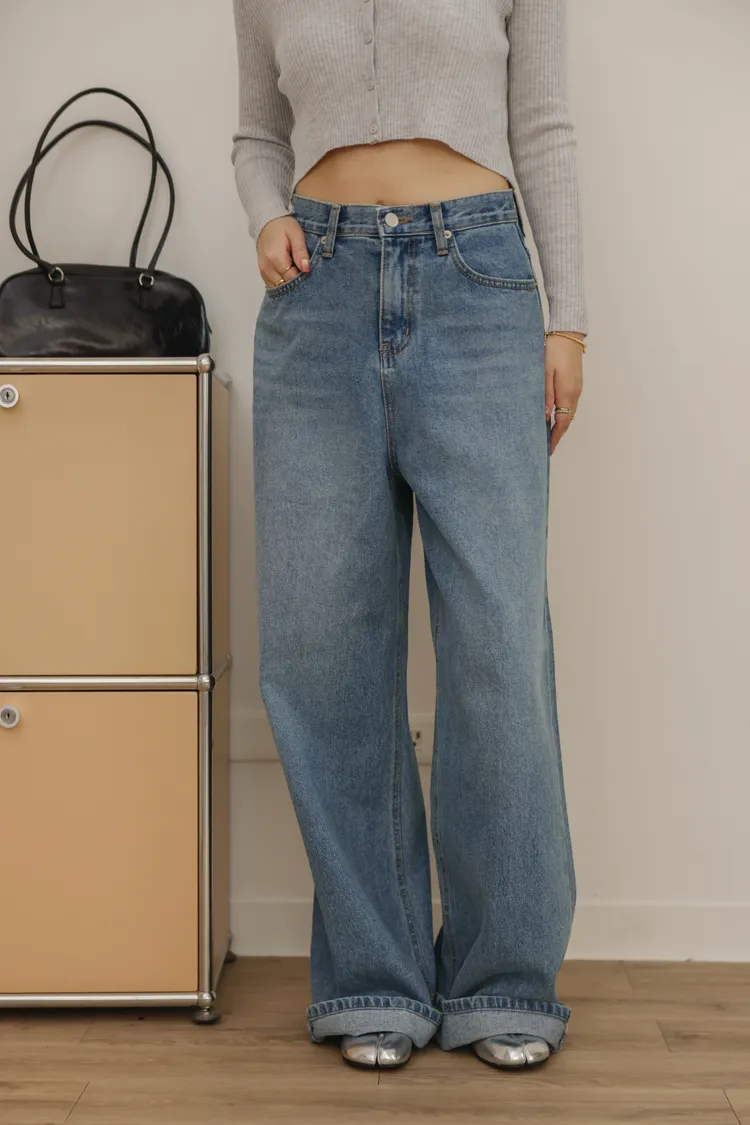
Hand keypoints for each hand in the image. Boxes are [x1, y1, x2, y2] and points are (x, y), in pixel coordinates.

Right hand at [257, 215, 310, 287]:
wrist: (267, 221)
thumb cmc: (283, 226)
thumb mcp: (296, 234)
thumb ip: (301, 252)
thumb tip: (306, 269)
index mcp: (276, 258)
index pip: (291, 278)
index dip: (301, 278)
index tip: (307, 271)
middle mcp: (267, 267)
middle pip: (284, 285)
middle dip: (295, 282)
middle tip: (302, 271)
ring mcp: (263, 270)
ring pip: (278, 286)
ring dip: (287, 282)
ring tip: (295, 270)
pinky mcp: (262, 272)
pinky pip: (272, 284)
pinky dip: (281, 282)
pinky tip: (287, 273)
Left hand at [544, 332, 584, 453]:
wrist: (568, 334)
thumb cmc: (554, 350)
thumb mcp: (545, 374)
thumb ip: (545, 396)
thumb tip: (544, 417)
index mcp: (567, 393)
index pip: (562, 423)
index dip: (555, 438)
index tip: (547, 450)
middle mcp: (575, 393)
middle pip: (567, 420)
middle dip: (557, 434)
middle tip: (546, 446)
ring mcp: (577, 388)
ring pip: (569, 412)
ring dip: (560, 424)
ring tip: (548, 433)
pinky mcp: (575, 382)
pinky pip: (570, 403)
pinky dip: (563, 413)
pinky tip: (553, 415)